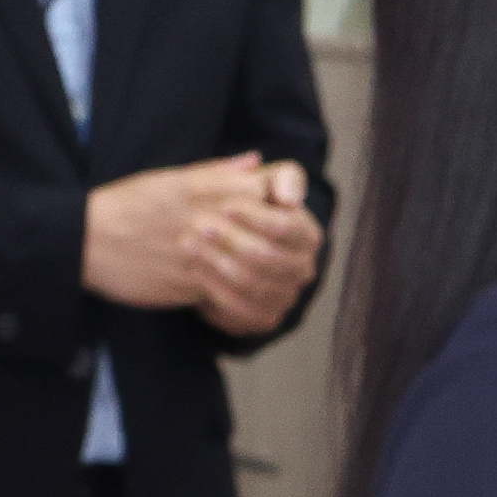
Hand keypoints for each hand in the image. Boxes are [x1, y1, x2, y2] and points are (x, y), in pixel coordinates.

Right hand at [87, 154, 278, 311]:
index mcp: (206, 187)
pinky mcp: (189, 284)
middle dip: (280, 241)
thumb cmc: (125, 205)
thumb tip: (254, 162)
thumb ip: (216, 171)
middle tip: (285, 251)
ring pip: (252, 264)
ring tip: (263, 275)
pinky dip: (235, 293)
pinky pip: (227, 292)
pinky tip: (234, 291)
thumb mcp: (169, 178)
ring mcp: (201, 253)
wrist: (85, 240)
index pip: (270, 187)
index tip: (283, 211)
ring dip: (261, 270)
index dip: (284, 201)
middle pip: (270, 229)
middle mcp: (208, 218)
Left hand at [195, 160, 322, 339]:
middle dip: (230, 239)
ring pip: (251, 283)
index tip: (224, 205)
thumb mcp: (263, 183)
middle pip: (267, 256)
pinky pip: (240, 310)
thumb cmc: (246, 208)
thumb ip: (282, 177)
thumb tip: (290, 197)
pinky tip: (194, 271)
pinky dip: (215, 290)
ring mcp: (285, 297)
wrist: (225, 246)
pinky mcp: (264, 318)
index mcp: (308, 235)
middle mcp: (303, 270)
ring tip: (188, 243)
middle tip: (199, 225)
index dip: (255, 216)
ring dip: (217, 262)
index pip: (287, 227)